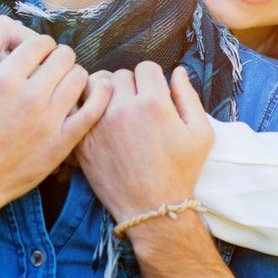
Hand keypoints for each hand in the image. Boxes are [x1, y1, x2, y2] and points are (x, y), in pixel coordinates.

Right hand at [0, 33, 112, 217]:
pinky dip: (99, 94)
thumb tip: (0, 36)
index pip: (40, 43)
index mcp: (5, 80)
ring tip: (66, 81)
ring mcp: (49, 120)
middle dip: (59, 56)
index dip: (41, 44)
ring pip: (79, 77)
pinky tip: (97, 89)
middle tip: (54, 67)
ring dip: (75, 74)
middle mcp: (30, 97)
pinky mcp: (63, 141)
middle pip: (64, 56)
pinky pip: (92, 110)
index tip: (39, 53)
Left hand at [74, 63, 212, 225]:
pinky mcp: (83, 141)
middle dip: (130, 85)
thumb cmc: (181, 172)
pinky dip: (85, 108)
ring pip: (94, 85)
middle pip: (120, 74)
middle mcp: (124, 109)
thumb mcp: (201, 134)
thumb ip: (189, 97)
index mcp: (154, 103)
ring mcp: (99, 125)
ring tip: (113, 106)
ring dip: (104, 90)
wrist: (153, 210)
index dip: (153, 78)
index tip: (155, 93)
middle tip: (136, 103)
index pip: (146, 67)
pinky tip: (95, 117)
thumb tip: (178, 71)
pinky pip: (77, 108)